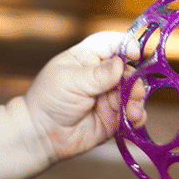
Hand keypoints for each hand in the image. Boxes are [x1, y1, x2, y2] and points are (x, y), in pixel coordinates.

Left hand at [0, 31, 144, 178]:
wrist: (40, 136)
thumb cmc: (48, 100)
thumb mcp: (70, 81)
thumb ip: (98, 74)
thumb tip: (122, 64)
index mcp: (89, 57)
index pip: (114, 43)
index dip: (128, 45)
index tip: (137, 54)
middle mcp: (103, 75)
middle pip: (130, 69)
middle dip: (135, 80)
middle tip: (134, 92)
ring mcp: (110, 96)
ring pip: (135, 92)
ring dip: (138, 100)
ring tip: (131, 112)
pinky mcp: (115, 117)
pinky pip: (134, 114)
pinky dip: (138, 116)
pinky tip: (133, 120)